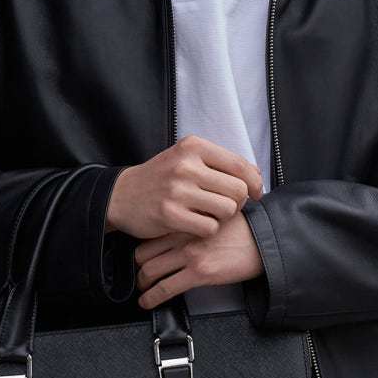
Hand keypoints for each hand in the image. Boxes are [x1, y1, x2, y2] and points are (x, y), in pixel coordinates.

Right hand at [106, 136, 262, 239]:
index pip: (241, 165)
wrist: (121, 196)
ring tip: (209, 214)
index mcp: (193, 147)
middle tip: (227, 207)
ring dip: (223, 217)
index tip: (256, 193)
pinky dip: (208, 230)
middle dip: (238, 203)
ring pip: (227, 210)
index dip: (255, 183)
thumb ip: (219, 163)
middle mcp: (186, 166)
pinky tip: (196, 225)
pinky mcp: (171, 215)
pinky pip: (210, 228)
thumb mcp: (186, 159)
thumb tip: (256, 173)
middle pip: (238, 191)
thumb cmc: (161, 179)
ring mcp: (177, 191)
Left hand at [134, 211, 263, 308]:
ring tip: (142, 290)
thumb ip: (194, 220)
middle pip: (143, 251)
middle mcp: (184, 235)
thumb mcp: (216, 214)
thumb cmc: (246, 230)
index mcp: (188, 219)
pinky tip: (147, 302)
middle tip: (138, 273)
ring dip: (142, 284)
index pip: (151, 232)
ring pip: (149, 271)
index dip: (141, 245)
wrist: (266, 243)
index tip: (140, 253)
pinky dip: (151, 298)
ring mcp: (190, 254)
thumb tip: (181, 228)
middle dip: (137, 266)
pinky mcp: (199, 274)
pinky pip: (164, 288)